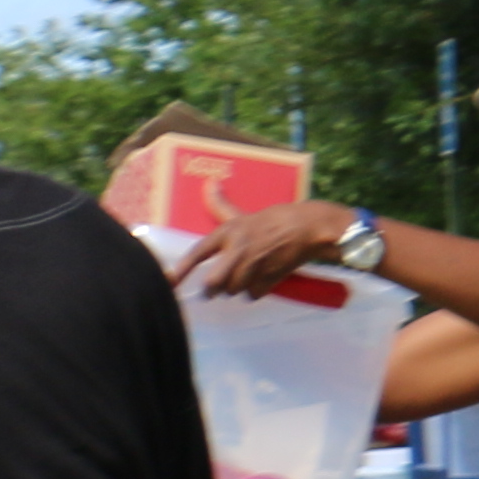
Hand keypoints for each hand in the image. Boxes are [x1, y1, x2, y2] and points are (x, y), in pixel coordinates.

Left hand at [182, 197, 355, 297]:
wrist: (309, 228)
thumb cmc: (275, 218)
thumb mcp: (243, 213)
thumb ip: (221, 205)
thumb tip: (209, 184)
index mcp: (228, 233)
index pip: (198, 253)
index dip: (181, 270)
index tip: (169, 282)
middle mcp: (238, 251)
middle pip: (215, 283)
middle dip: (213, 289)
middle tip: (213, 290)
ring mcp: (254, 266)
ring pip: (235, 289)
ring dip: (237, 288)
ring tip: (245, 276)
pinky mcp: (270, 279)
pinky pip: (254, 294)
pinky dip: (257, 290)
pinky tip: (262, 278)